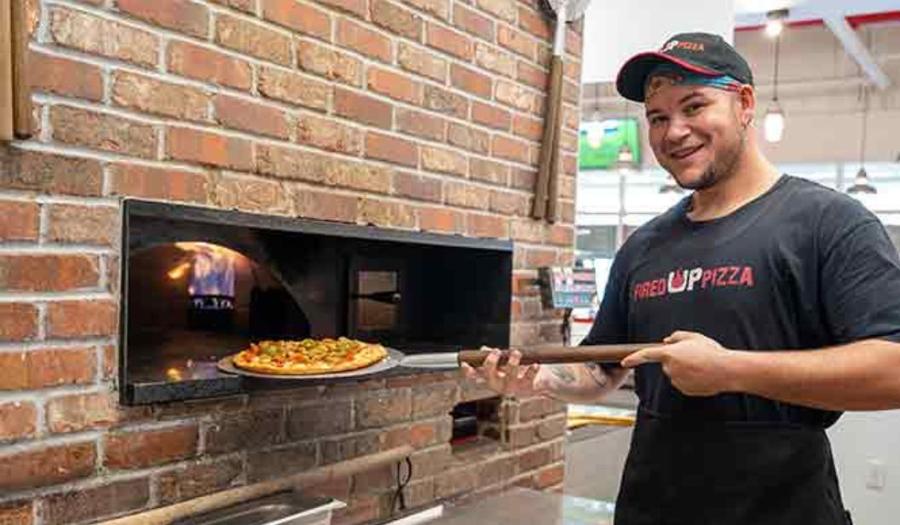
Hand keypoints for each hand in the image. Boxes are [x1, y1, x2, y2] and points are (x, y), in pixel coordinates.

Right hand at [461, 347, 540, 397]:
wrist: (544, 384)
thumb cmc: (521, 372)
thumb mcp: (506, 365)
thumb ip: (495, 358)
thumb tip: (483, 349)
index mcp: (492, 379)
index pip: (476, 377)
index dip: (468, 372)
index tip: (464, 363)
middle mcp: (500, 385)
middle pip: (489, 375)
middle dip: (491, 363)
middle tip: (496, 351)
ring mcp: (513, 387)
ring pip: (509, 375)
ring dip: (512, 362)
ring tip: (516, 352)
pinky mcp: (527, 387)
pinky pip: (529, 378)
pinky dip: (532, 370)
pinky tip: (535, 364)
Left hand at [620, 331, 736, 395]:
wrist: (726, 370)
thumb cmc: (711, 352)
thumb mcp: (694, 337)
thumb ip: (677, 336)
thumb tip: (667, 340)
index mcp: (669, 354)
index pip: (646, 355)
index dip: (634, 358)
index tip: (625, 362)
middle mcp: (670, 369)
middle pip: (667, 364)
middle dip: (676, 360)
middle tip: (693, 356)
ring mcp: (677, 381)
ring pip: (676, 374)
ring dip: (684, 370)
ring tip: (701, 365)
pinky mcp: (685, 390)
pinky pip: (684, 383)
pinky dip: (691, 379)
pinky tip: (703, 375)